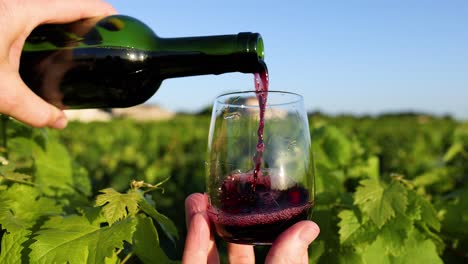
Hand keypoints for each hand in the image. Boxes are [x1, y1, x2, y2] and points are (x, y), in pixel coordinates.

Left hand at [0, 0, 115, 128]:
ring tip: (80, 42)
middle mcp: (15, 3)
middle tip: (101, 39)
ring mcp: (6, 8)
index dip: (100, 11)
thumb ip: (33, 109)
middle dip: (85, 18)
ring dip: (65, 21)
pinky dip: (45, 26)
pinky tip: (47, 46)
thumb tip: (60, 123)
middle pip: (62, 4)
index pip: (74, 3)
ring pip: (45, 9)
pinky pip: (30, 15)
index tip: (119, 21)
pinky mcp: (0, 18)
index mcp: (21, 11)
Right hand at [182, 193, 319, 263]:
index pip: (272, 256)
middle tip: (227, 192)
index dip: (269, 228)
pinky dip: (192, 241)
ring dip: (203, 222)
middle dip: (230, 218)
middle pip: (236, 250)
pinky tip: (196, 216)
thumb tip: (309, 227)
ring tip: (200, 194)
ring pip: (207, 255)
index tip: (267, 201)